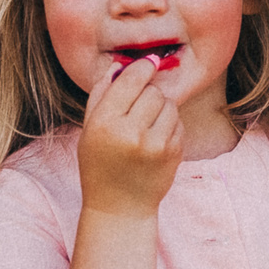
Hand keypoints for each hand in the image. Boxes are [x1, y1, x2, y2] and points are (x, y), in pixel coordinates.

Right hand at [75, 55, 182, 219]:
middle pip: (153, 91)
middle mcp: (132, 133)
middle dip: (148, 94)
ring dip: (161, 108)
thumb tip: (120, 64)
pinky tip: (155, 140)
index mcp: (105, 124)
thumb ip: (102, 94)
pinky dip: (169, 125)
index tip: (149, 62)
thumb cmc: (100, 165)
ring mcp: (156, 145)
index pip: (131, 81)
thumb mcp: (90, 129)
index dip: (142, 67)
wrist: (120, 207)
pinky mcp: (174, 153)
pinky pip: (179, 122)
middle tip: (138, 109)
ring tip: (146, 126)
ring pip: (169, 104)